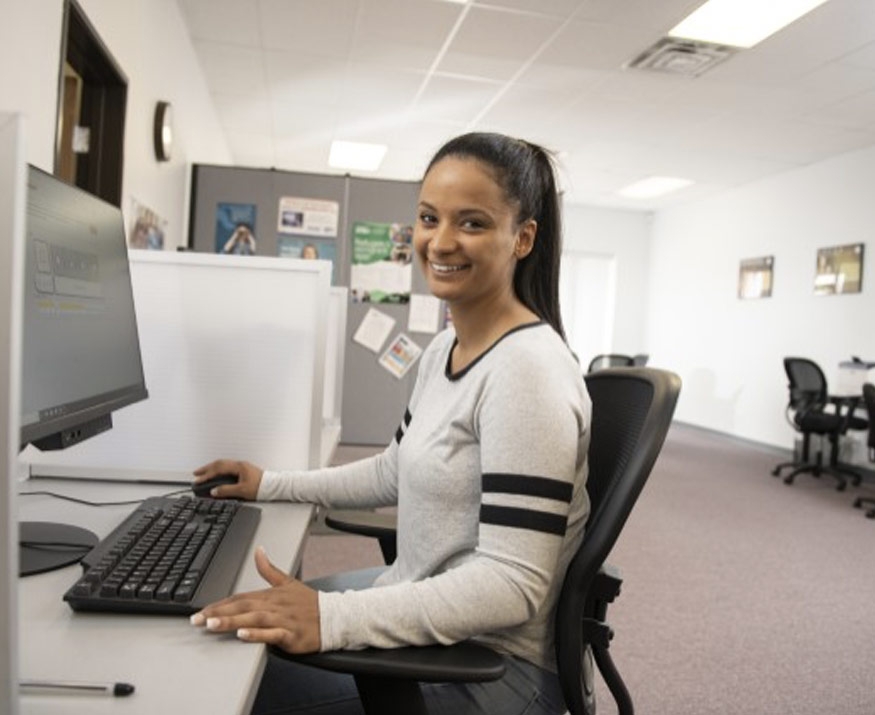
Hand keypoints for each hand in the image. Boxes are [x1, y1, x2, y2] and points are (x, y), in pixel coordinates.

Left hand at [190, 547, 320, 653]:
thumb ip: (269, 568)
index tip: (201, 610)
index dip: (219, 604)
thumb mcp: (288, 582)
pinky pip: (272, 634)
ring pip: (253, 619)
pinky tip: (243, 634)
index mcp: (270, 595)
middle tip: (197, 619)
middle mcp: (274, 606)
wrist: (335, 617)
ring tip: (213, 624)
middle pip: (243, 607)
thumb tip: (259, 550)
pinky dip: (257, 634)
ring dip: (232, 621)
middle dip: (218, 612)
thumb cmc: (309, 603)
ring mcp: (282, 620)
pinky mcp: (291, 634)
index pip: (240, 598)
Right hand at [192, 459, 262, 499]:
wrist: (274, 486)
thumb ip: (227, 491)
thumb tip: (214, 491)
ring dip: (212, 468)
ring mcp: (242, 467)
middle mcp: (239, 465)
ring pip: (223, 465)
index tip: (198, 480)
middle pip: (219, 464)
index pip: (218, 469)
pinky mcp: (244, 471)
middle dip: (206, 469)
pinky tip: (217, 474)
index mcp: (238, 467)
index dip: (206, 475)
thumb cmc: (261, 487)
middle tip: (196, 474)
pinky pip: (227, 467)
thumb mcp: (242, 491)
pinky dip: (219, 470)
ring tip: (204, 473)